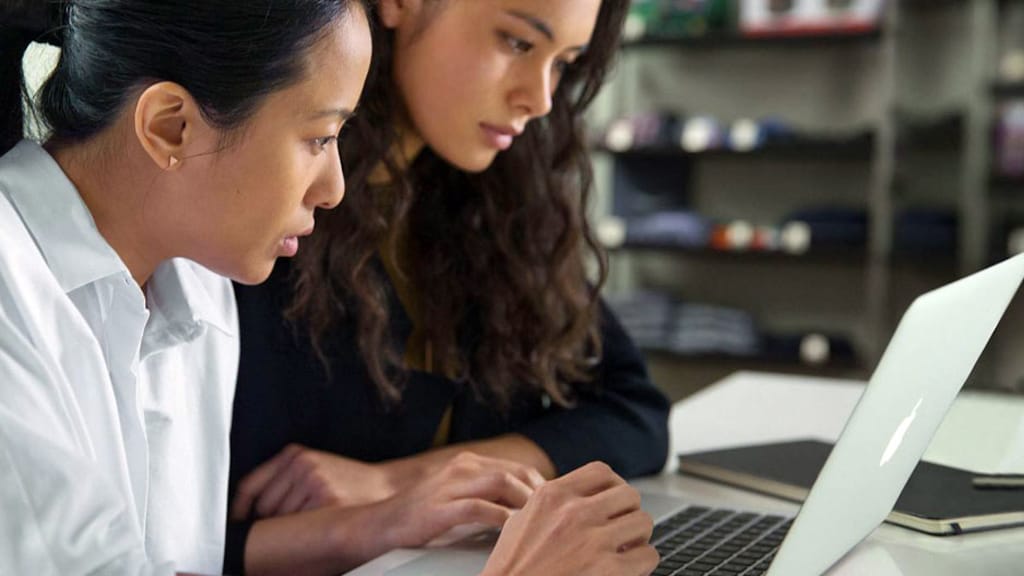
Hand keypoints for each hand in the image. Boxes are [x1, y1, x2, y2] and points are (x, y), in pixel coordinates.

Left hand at [232, 444, 395, 519]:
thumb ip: (284, 479)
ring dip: (287, 527)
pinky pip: (298, 525)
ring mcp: (315, 482)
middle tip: (286, 525)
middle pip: (263, 505)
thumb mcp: (314, 469)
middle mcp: (303, 465)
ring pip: (280, 518)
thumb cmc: (348, 484)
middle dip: (269, 520)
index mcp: (295, 454)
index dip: (239, 509)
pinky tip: (315, 526)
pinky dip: (302, 531)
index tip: (236, 523)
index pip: (250, 484)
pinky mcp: (327, 499)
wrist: (385, 490)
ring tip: (308, 522)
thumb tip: (247, 509)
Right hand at [369, 451, 546, 550]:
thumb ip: (485, 494)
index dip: (541, 487)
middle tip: (554, 516)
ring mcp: (449, 486)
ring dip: (524, 502)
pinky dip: (499, 517)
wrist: (379, 524)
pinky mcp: (439, 508)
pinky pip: (477, 508)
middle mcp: (462, 468)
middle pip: (515, 473)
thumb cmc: (422, 515)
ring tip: (539, 521)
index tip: (556, 506)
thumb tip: (523, 506)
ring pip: (500, 484)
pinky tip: (512, 529)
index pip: (518, 468)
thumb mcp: (457, 495)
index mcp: (469, 464)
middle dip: (538, 494)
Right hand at [481, 462, 658, 575]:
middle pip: (628, 495)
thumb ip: (549, 505)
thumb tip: (575, 499)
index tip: (614, 501)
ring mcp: (593, 541)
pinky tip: (629, 568)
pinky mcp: (608, 570)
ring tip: (627, 548)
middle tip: (622, 527)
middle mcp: (575, 513)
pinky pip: (647, 555)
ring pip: (643, 522)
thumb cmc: (510, 568)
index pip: (601, 472)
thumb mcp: (520, 521)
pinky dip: (642, 562)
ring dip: (638, 536)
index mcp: (553, 496)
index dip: (614, 486)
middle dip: (628, 512)